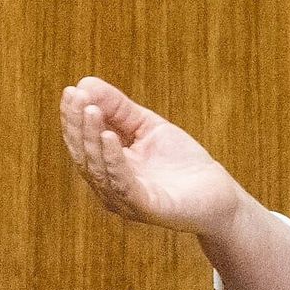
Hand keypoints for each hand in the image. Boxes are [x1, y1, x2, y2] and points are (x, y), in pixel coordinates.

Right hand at [58, 76, 242, 234]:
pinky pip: (122, 184)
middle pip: (84, 153)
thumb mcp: (149, 127)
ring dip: (91, 137)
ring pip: (97, 169)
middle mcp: (108, 186)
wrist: (219, 195)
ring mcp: (124, 200)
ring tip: (92, 110)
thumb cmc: (182, 163)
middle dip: (77, 123)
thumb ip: (119, 109)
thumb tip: (85, 82)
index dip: (73, 116)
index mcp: (106, 167)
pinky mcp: (145, 208)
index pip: (81, 141)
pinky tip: (110, 137)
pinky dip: (113, 160)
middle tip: (76, 95)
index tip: (71, 90)